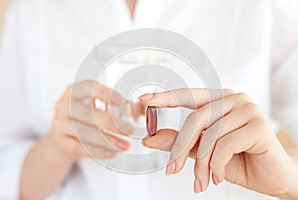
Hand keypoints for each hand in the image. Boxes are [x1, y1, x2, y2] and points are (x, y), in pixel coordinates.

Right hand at [47, 80, 133, 162]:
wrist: (62, 138)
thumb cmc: (84, 118)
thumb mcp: (95, 106)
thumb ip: (114, 106)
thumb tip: (138, 109)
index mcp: (73, 91)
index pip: (87, 87)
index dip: (104, 93)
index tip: (121, 101)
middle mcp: (63, 105)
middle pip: (88, 113)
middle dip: (111, 123)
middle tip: (129, 130)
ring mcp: (59, 124)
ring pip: (84, 132)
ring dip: (107, 140)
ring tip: (124, 145)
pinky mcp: (59, 141)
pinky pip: (79, 147)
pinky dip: (98, 151)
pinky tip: (112, 153)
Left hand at [140, 89, 296, 197]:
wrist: (272, 177)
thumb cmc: (237, 161)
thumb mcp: (202, 152)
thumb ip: (179, 142)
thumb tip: (149, 139)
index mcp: (219, 100)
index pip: (188, 95)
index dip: (165, 97)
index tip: (143, 100)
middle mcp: (233, 99)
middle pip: (195, 119)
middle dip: (180, 148)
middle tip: (171, 170)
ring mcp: (247, 109)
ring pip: (208, 135)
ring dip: (200, 164)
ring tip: (202, 181)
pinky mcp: (257, 125)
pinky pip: (223, 145)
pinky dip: (216, 165)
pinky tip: (218, 176)